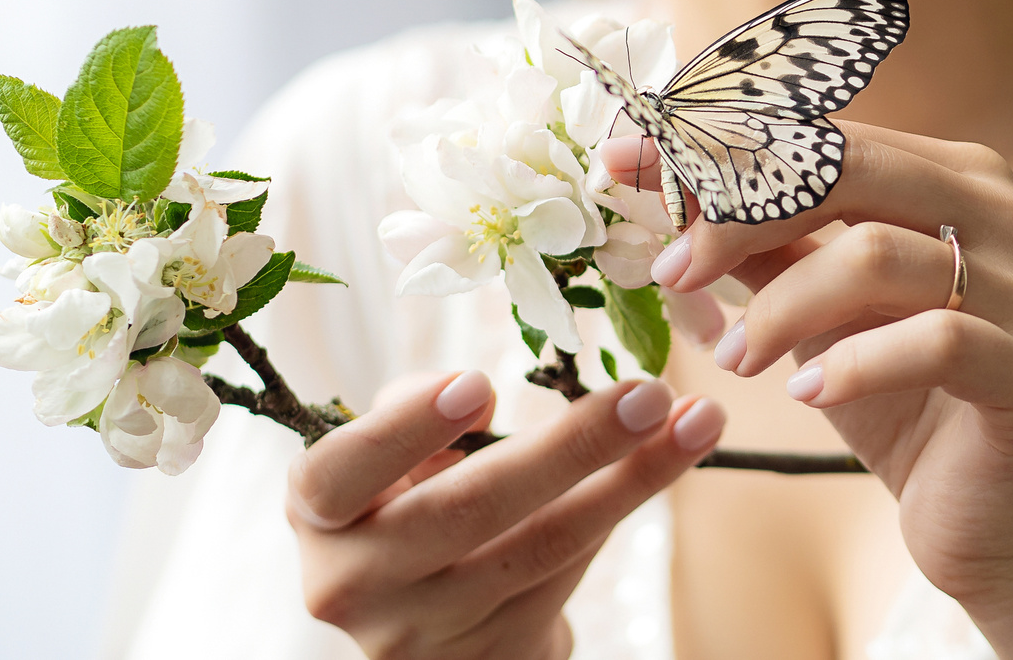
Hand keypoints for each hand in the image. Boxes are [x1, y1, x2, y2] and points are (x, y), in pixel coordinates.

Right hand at [285, 366, 727, 657]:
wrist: (418, 624)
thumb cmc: (399, 500)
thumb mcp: (381, 457)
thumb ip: (412, 412)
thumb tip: (474, 393)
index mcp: (318, 517)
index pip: (342, 473)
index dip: (407, 430)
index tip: (482, 381)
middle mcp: (356, 585)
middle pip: (469, 512)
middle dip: (570, 448)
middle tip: (648, 394)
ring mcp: (424, 634)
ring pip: (540, 548)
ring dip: (630, 481)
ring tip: (694, 420)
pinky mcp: (489, 657)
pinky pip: (565, 575)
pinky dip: (619, 510)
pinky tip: (666, 461)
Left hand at [612, 125, 1012, 657]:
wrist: (994, 525)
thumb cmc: (903, 401)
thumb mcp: (816, 313)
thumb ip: (757, 244)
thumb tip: (654, 183)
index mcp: (960, 177)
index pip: (829, 136)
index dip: (723, 148)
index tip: (626, 167)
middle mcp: (1011, 217)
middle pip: (856, 170)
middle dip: (744, 212)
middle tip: (673, 267)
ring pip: (885, 255)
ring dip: (785, 304)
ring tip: (732, 357)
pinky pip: (941, 342)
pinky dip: (857, 361)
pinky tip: (805, 393)